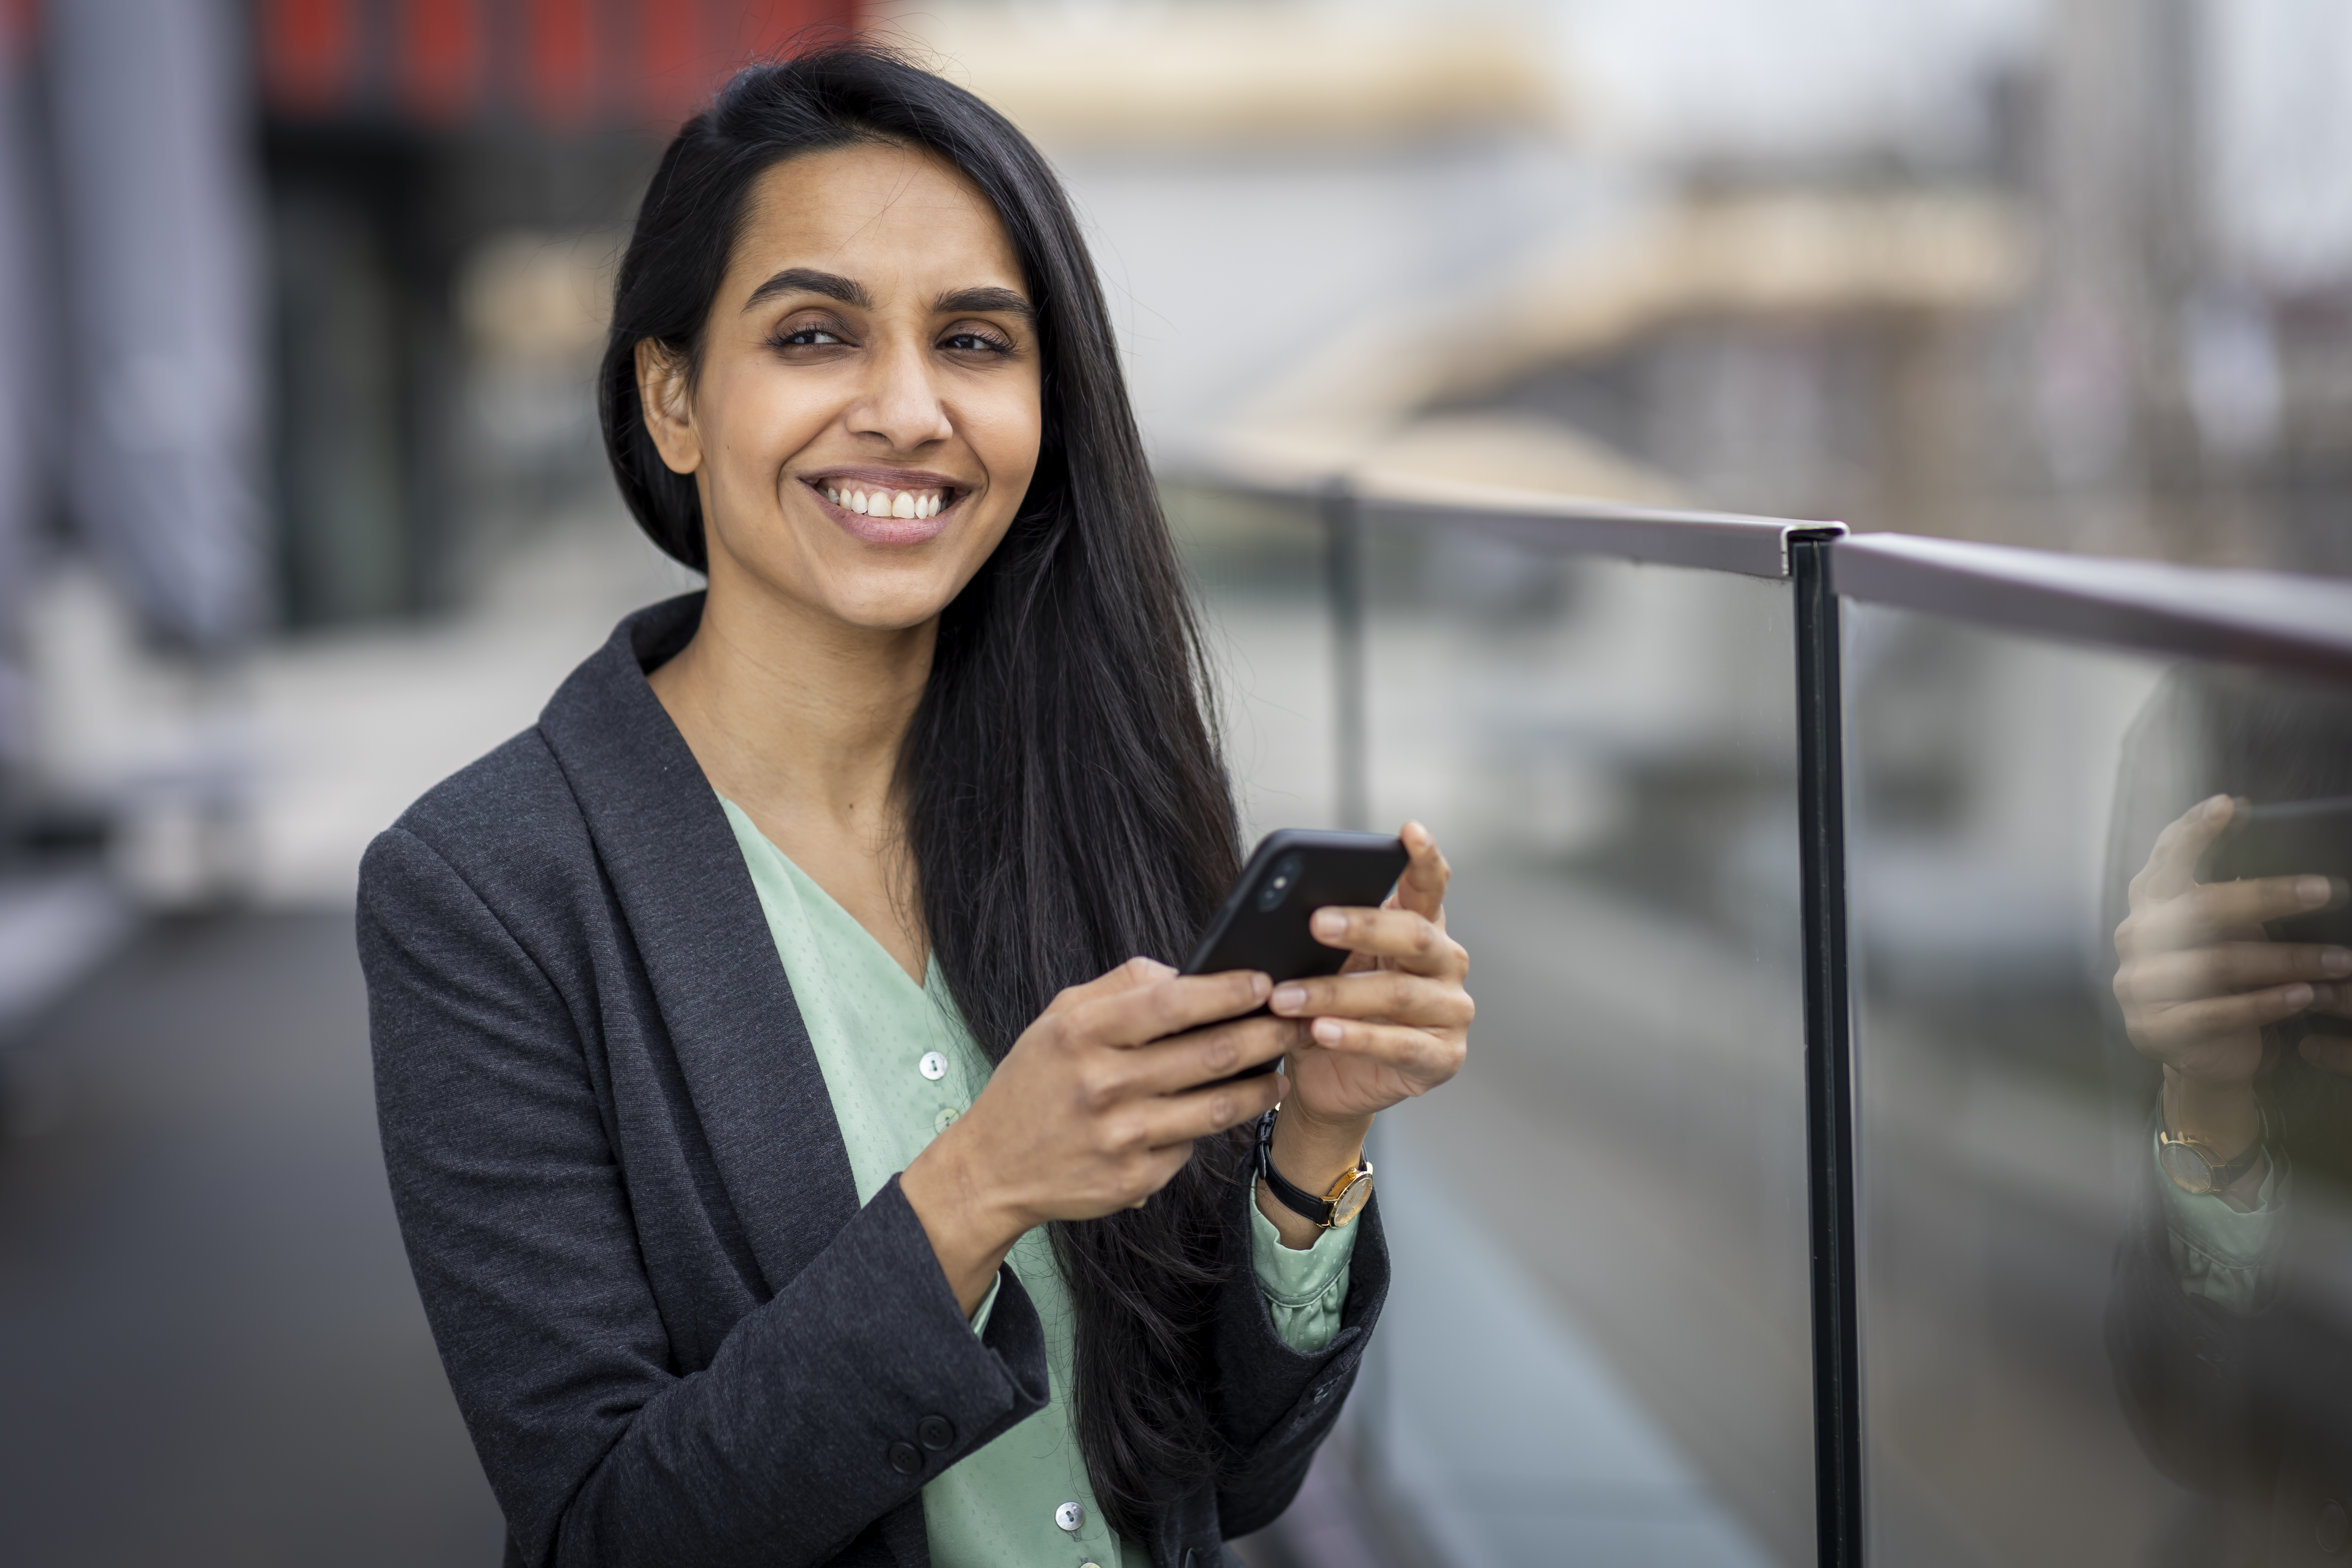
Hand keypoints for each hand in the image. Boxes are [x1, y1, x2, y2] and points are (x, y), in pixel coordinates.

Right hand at [901, 958, 1291, 1311]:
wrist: (992, 1168)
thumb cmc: (1034, 1083)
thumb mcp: (1059, 1017)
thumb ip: (1121, 986)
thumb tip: (1185, 973)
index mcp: (1082, 1034)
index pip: (1172, 1002)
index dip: (1228, 989)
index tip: (1265, 980)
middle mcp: (1102, 1084)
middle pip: (1209, 1053)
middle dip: (1266, 1033)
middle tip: (1298, 1022)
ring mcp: (1121, 1137)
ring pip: (1217, 1108)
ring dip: (1260, 1087)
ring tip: (1280, 1070)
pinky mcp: (1135, 1180)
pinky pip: (1190, 1146)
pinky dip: (1209, 1128)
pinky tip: (1222, 1113)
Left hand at [1255, 822, 1469, 1245]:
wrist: (1327, 1083)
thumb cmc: (1326, 1010)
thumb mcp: (1319, 965)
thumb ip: (1317, 937)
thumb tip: (1275, 910)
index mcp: (1420, 930)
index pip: (1431, 885)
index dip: (1424, 858)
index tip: (1409, 831)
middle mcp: (1446, 964)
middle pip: (1413, 935)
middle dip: (1362, 925)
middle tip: (1315, 921)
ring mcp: (1450, 1012)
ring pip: (1397, 993)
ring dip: (1336, 994)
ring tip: (1287, 997)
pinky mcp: (1442, 1058)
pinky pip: (1400, 1044)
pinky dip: (1356, 1037)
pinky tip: (1321, 1032)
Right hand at [2113, 794, 2350, 1162]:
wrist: (2204, 1055)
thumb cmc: (2223, 982)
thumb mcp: (2224, 934)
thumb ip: (2232, 899)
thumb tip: (2284, 858)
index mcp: (2151, 906)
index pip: (2165, 859)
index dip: (2194, 831)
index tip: (2228, 804)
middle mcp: (2137, 938)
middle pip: (2201, 909)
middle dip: (2267, 896)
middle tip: (2324, 890)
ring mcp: (2140, 985)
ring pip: (2218, 964)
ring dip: (2288, 960)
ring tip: (2339, 961)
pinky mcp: (2157, 1029)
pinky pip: (2217, 1012)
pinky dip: (2267, 1003)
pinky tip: (2305, 995)